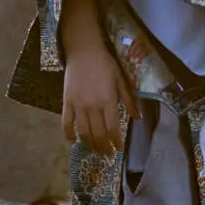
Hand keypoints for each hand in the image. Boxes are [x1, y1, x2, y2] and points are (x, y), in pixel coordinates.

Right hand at [59, 0, 138, 150]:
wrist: (83, 50)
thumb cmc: (105, 63)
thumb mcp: (121, 80)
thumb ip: (129, 100)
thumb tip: (137, 117)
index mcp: (108, 101)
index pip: (112, 128)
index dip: (115, 142)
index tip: (118, 149)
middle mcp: (92, 106)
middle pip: (97, 134)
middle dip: (103, 147)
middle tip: (107, 154)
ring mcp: (78, 105)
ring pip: (83, 132)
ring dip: (89, 144)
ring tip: (94, 149)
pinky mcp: (67, 102)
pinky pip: (66, 122)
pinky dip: (69, 134)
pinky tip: (72, 140)